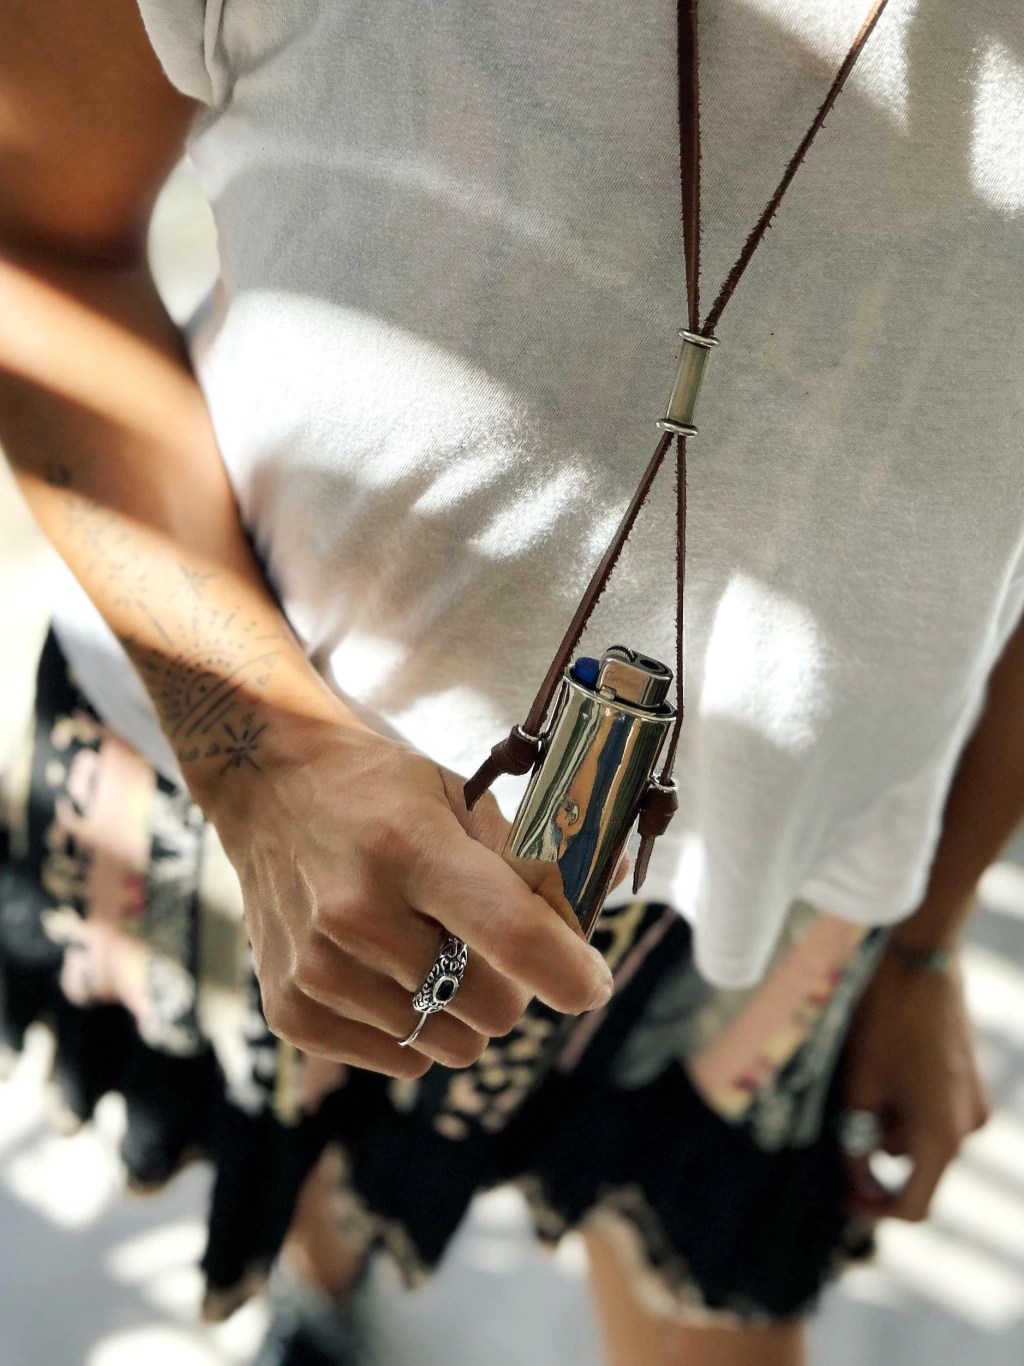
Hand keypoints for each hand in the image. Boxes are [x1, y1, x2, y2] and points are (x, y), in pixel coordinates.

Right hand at [207, 711, 614, 1078]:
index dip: (571, 972)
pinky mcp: (291, 1009)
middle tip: (486, 945)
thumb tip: (595, 916)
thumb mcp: (460, 799)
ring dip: (458, 1008)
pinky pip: (400, 1058)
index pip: (512, 936)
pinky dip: (413, 1028)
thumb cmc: (381, 791)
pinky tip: (388, 972)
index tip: (592, 982)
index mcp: (412, 849)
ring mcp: (317, 969)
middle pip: (490, 1007)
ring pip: (448, 1043)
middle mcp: (357, 914)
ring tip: (427, 948)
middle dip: (510, 985)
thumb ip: (529, 864)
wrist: (269, 786)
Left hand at [841, 946, 989, 1220]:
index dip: (874, 1210)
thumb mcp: (859, 1088)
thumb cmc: (884, 1021)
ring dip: (890, 1121)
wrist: (919, 960)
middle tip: (844, 1111)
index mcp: (942, 1138)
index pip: (913, 1206)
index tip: (842, 1198)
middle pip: (916, 1167)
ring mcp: (975, 1103)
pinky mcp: (972, 1081)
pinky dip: (907, 1103)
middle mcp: (969, 1128)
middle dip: (875, 1150)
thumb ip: (857, 1145)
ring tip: (865, 1074)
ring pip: (923, 1137)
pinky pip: (936, 1111)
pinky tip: (886, 1064)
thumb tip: (856, 1180)